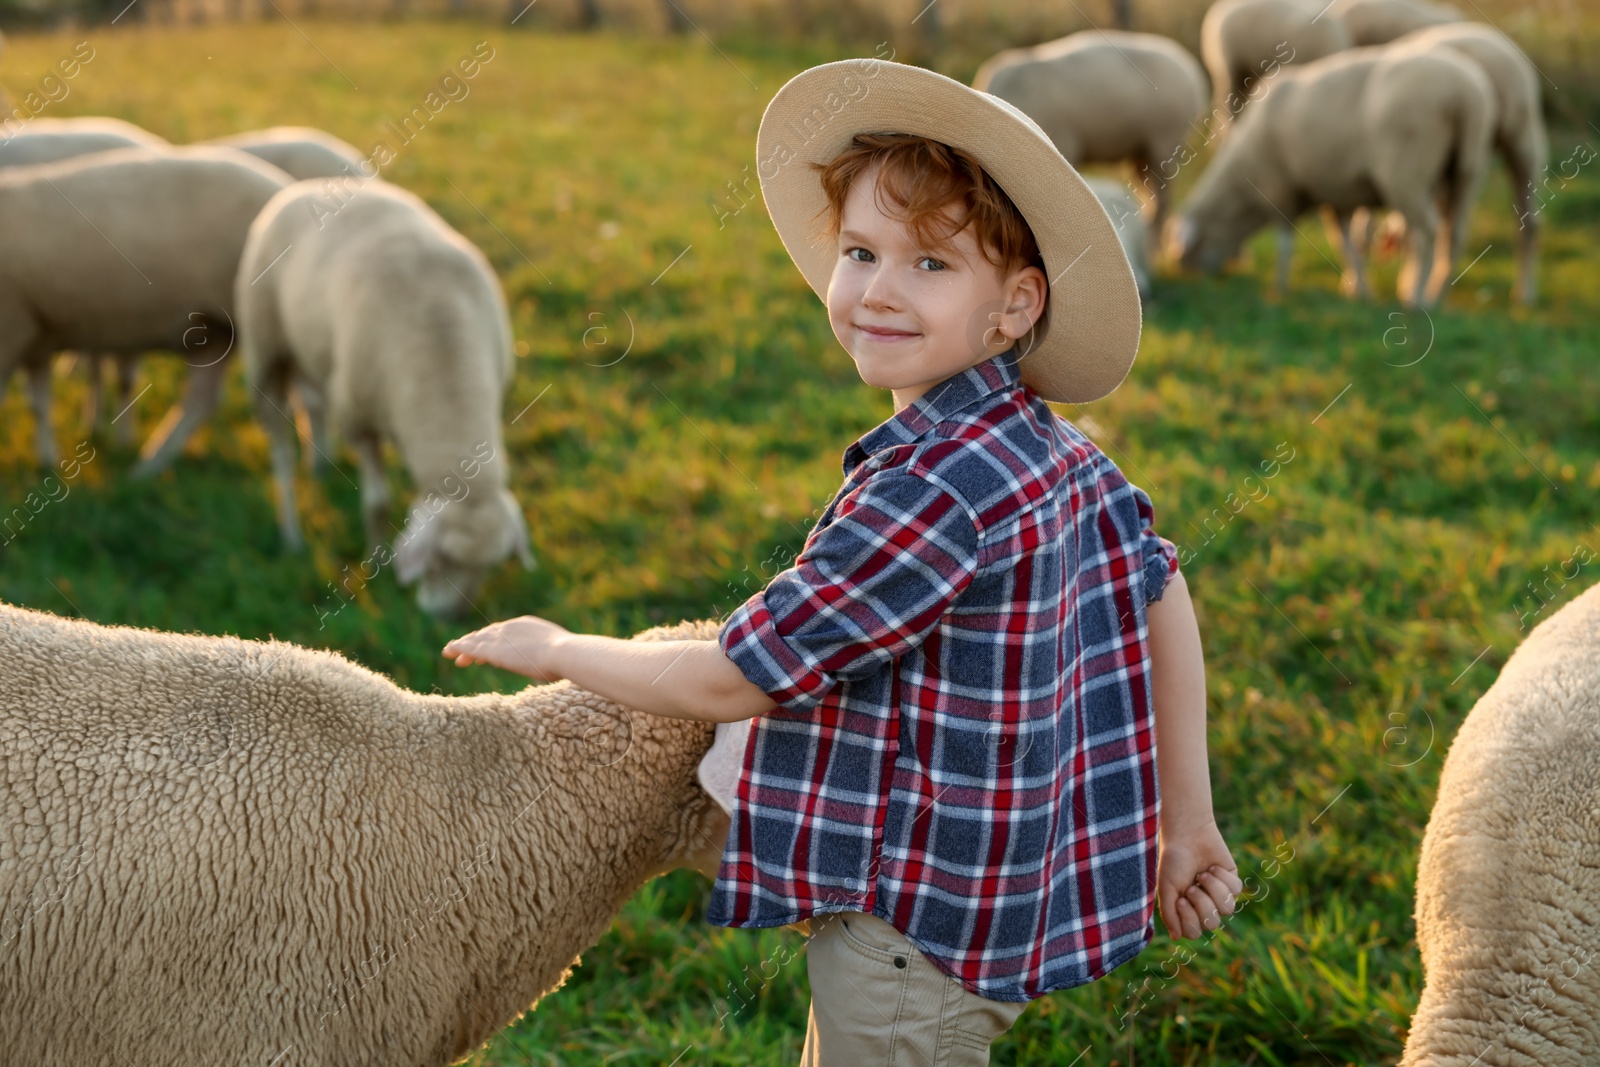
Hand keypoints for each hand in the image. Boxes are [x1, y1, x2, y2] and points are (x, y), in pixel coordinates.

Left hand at [441, 615, 569, 680]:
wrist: (564, 653)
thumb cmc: (568, 657)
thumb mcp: (558, 652)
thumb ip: (550, 654)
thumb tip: (559, 663)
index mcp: (527, 624)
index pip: (503, 631)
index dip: (491, 638)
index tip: (485, 647)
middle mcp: (511, 627)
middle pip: (486, 633)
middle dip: (473, 641)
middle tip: (460, 650)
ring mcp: (501, 638)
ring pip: (475, 640)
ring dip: (461, 645)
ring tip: (449, 651)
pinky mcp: (493, 651)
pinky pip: (470, 648)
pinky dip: (459, 649)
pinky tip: (449, 652)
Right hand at [1156, 817, 1243, 939]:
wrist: (1188, 835)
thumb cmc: (1173, 861)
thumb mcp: (1166, 888)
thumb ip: (1169, 913)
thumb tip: (1177, 938)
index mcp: (1186, 910)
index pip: (1193, 933)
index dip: (1189, 919)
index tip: (1181, 900)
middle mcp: (1204, 906)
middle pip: (1213, 924)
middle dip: (1202, 903)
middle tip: (1192, 886)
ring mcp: (1219, 896)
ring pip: (1227, 909)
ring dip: (1213, 889)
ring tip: (1203, 874)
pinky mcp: (1233, 883)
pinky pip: (1235, 891)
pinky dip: (1222, 877)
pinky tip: (1213, 867)